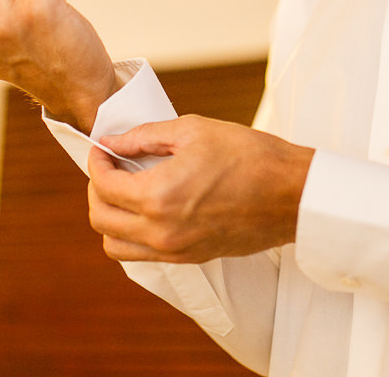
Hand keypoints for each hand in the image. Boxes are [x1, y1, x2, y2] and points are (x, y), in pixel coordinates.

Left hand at [86, 115, 314, 262]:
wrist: (291, 194)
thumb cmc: (249, 155)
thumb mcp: (192, 130)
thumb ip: (144, 136)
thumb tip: (112, 141)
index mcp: (159, 196)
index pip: (104, 185)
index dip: (97, 162)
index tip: (104, 148)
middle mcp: (161, 231)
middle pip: (101, 219)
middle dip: (97, 189)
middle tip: (110, 166)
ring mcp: (175, 250)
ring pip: (115, 245)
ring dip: (110, 217)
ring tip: (125, 190)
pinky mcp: (189, 258)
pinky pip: (140, 255)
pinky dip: (130, 234)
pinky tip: (146, 207)